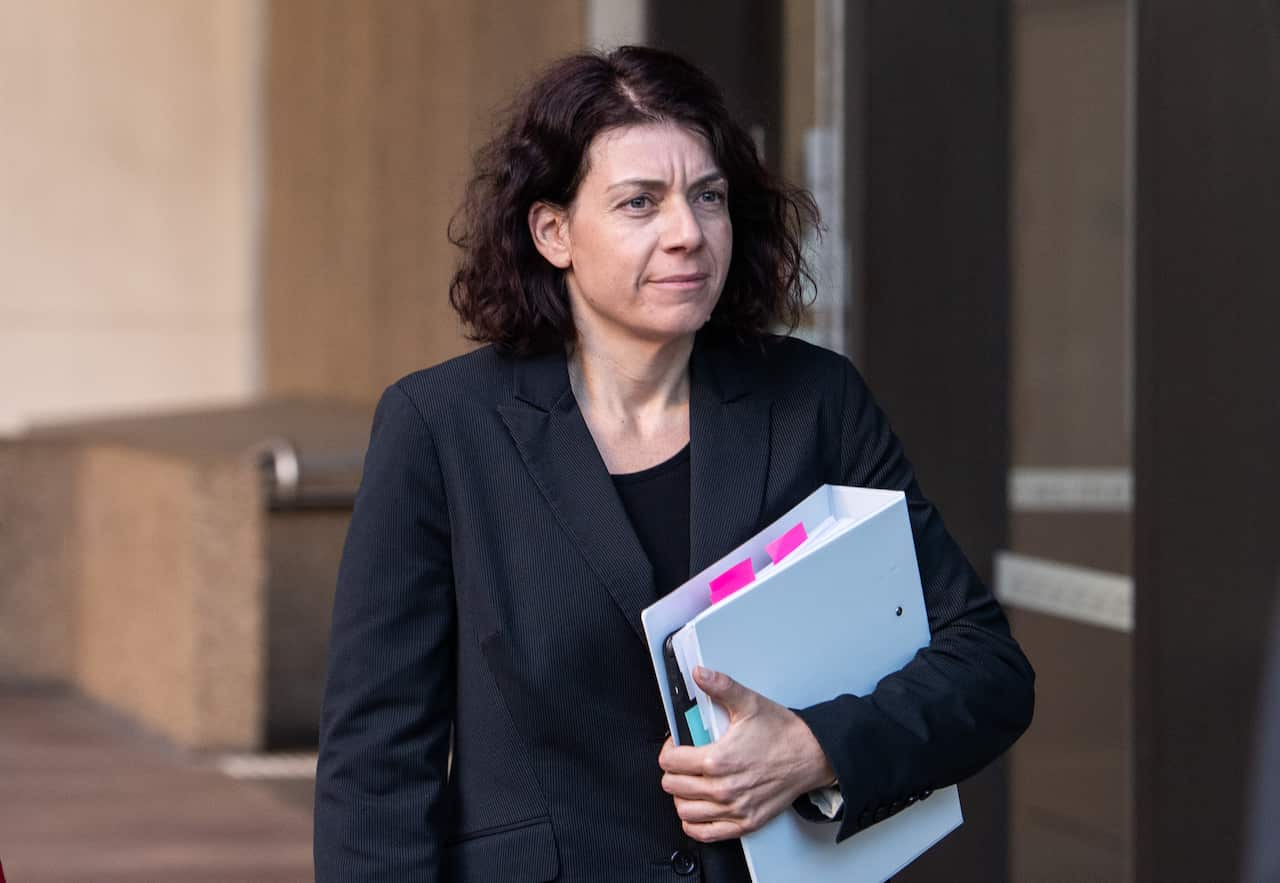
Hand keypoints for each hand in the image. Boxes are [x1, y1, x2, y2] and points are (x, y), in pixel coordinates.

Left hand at [657, 666, 835, 842]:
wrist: (812, 755)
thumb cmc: (783, 733)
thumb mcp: (749, 703)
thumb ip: (721, 687)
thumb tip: (701, 674)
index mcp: (719, 759)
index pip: (670, 762)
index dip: (668, 749)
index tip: (676, 745)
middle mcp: (724, 788)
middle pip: (673, 786)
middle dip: (672, 771)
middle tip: (682, 761)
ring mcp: (734, 809)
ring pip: (685, 811)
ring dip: (680, 796)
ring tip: (688, 782)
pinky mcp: (746, 823)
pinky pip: (706, 833)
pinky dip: (694, 824)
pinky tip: (696, 809)